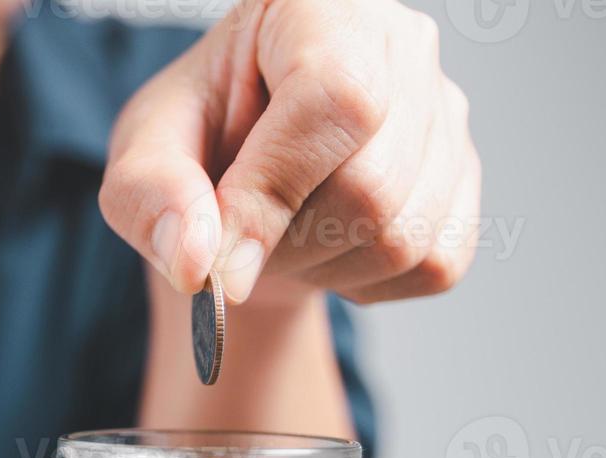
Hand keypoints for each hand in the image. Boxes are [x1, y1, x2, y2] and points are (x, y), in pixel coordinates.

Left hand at [99, 0, 479, 304]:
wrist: (241, 179)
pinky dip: (362, 282)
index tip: (220, 261)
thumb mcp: (142, 156)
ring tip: (276, 236)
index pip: (334, 96)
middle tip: (237, 238)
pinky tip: (322, 248)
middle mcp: (399, 41)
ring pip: (404, 235)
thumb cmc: (196, 144)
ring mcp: (445, 108)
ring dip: (320, 268)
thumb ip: (150, 198)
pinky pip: (432, 264)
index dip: (275, 191)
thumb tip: (197, 262)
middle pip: (372, 184)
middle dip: (286, 243)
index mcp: (315, 4)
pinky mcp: (463, 177)